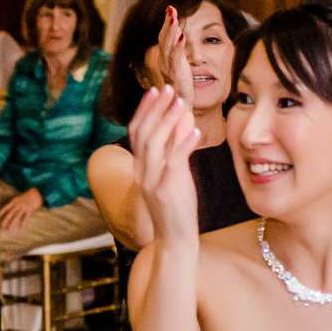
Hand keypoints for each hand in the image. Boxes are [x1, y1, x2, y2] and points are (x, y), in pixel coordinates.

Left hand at [0, 187, 44, 234]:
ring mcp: (24, 207)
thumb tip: (9, 209)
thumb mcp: (19, 197)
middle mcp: (18, 204)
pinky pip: (25, 218)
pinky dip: (23, 223)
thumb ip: (14, 203)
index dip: (3, 211)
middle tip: (2, 225)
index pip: (7, 206)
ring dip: (12, 223)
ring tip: (9, 229)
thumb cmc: (27, 196)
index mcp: (15, 201)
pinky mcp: (29, 210)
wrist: (36, 193)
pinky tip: (21, 228)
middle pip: (11, 213)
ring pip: (16, 216)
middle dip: (6, 219)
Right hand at [128, 84, 200, 242]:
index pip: (137, 132)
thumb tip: (183, 122)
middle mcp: (141, 172)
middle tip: (168, 89)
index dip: (145, 110)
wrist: (174, 241)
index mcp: (140, 168)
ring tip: (181, 103)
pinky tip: (195, 130)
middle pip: (143, 132)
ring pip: (155, 143)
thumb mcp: (174, 176)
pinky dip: (183, 143)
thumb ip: (175, 151)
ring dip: (168, 120)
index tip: (156, 91)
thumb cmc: (176, 209)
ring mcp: (151, 181)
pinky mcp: (166, 190)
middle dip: (156, 108)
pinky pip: (174, 161)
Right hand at [157, 6, 196, 108]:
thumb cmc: (181, 91)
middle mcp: (164, 63)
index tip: (170, 9)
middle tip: (170, 8)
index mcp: (165, 61)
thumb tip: (180, 37)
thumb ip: (178, 55)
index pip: (164, 38)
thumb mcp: (180, 70)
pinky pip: (176, 59)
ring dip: (171, 31)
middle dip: (167, 23)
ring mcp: (169, 70)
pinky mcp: (177, 76)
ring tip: (174, 17)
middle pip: (164, 39)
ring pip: (168, 46)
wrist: (180, 111)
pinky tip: (182, 36)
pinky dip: (178, 47)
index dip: (166, 24)